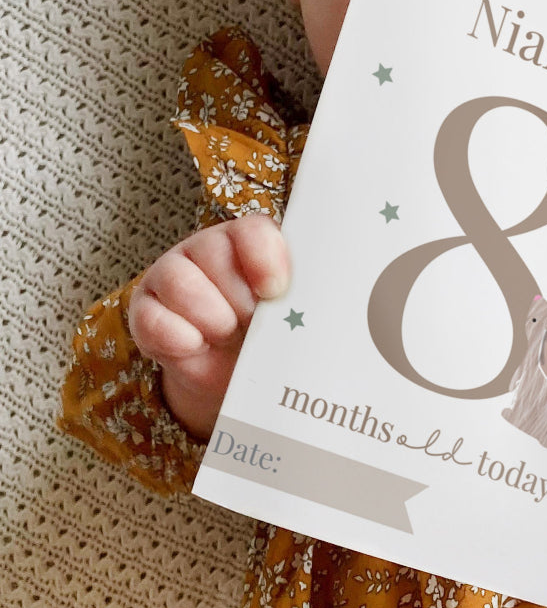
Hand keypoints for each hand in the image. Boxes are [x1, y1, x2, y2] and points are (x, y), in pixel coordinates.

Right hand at [129, 214, 290, 439]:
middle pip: (213, 252)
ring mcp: (173, 276)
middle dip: (238, 298)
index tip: (276, 291)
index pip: (253, 231)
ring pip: (180, 280)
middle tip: (253, 322)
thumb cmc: (271, 337)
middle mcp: (210, 250)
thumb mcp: (294, 317)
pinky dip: (177, 338)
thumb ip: (307, 303)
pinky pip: (152, 318)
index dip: (264, 259)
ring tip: (226, 334)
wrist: (233, 376)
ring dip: (210, 316)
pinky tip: (195, 346)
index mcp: (254, 244)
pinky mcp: (145, 310)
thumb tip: (340, 309)